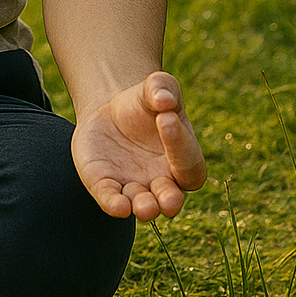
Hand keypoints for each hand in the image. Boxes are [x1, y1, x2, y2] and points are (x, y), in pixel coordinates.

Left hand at [72, 71, 206, 221]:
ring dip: (146, 208)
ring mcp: (134, 186)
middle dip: (170, 201)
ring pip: (144, 206)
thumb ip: (164, 88)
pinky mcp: (106, 185)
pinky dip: (115, 204)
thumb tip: (165, 98)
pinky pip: (111, 200)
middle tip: (168, 198)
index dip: (180, 145)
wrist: (110, 112)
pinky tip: (118, 205)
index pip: (189, 163)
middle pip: (171, 198)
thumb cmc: (145, 103)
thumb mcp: (156, 88)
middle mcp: (162, 181)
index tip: (165, 118)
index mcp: (183, 160)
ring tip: (144, 206)